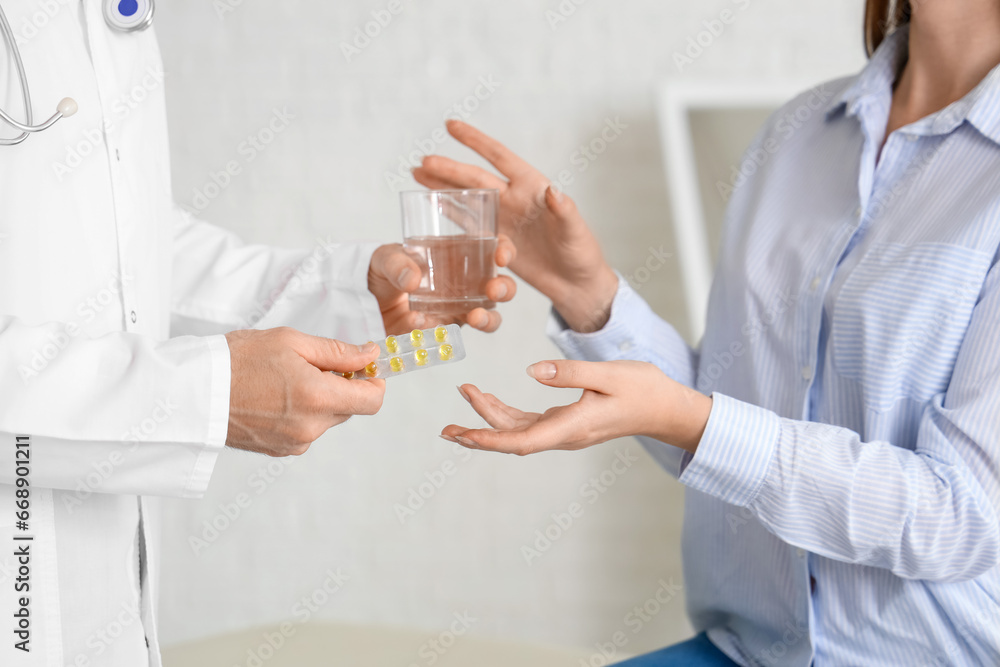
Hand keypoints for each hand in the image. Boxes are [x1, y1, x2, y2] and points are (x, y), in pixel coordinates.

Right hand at [225, 327, 384, 456]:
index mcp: (318, 398)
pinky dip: (301, 414)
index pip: (373, 401)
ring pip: (327, 419)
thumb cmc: (237, 360)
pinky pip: (306, 431)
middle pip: (349, 408)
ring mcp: (295, 443)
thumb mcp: (291, 342)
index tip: (364, 368)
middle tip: (312, 365)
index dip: (375, 382)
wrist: (194, 392)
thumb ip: (337, 352)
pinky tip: (274, 398)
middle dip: (341, 386)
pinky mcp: (280, 450)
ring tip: (285, 380)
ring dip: (319, 400)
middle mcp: (311, 427)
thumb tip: (370, 355)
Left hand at [368, 240, 516, 335]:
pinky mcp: (443, 330)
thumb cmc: (380, 270)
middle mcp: (465, 283)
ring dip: (488, 319)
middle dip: (505, 288)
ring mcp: (457, 308)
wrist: (363, 301)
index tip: (502, 256)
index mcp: (458, 255)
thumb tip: (413, 278)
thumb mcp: (385, 258)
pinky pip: (452, 335)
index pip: (492, 248)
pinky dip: (440, 331)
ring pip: (488, 316)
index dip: (505, 250)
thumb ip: (397, 264)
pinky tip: (421, 323)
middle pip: (501, 286)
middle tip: (493, 290)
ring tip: (475, 317)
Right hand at [413, 120, 618, 331]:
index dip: (475, 141)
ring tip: (417, 173)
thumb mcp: (575, 230)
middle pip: (474, 178)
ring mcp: (503, 219)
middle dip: (449, 169)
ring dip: (442, 186)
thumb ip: (564, 210)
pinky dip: (449, 212)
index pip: (499, 157)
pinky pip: (468, 223)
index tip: (451, 126)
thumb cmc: (581, 253)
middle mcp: (514, 198)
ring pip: (466, 197)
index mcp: (532, 187)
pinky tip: (431, 202)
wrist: (576, 283)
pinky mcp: (496, 240)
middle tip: (423, 161)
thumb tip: (553, 192)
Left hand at [441, 360, 711, 455]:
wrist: (666, 408)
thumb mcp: (607, 373)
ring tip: (464, 396)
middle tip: (445, 428)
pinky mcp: (567, 422)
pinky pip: (529, 423)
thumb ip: (569, 372)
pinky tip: (489, 400)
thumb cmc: (642, 389)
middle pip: (512, 439)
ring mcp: (565, 430)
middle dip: (477, 433)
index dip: (489, 439)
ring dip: (489, 419)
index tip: (463, 435)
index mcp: (572, 426)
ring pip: (518, 431)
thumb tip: (530, 372)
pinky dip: (505, 413)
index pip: (522, 440)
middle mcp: (564, 435)